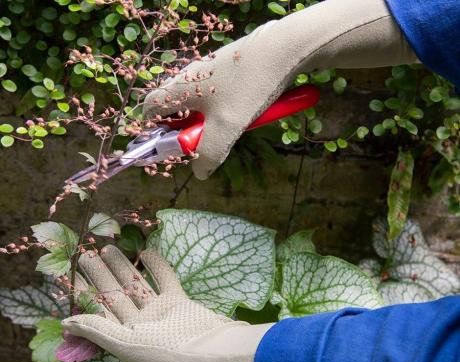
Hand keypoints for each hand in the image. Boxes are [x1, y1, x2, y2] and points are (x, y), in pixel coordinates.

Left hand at [62, 245, 271, 361]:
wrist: (206, 351)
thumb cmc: (162, 353)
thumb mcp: (124, 344)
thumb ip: (97, 330)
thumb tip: (66, 324)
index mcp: (125, 339)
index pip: (101, 312)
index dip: (87, 293)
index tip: (75, 274)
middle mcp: (141, 326)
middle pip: (117, 296)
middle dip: (102, 276)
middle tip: (88, 254)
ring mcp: (161, 313)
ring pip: (138, 285)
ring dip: (125, 267)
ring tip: (109, 248)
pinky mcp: (179, 302)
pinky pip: (165, 280)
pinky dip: (157, 266)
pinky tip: (145, 252)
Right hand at [144, 0, 417, 178]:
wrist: (293, 46)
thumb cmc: (254, 82)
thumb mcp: (229, 126)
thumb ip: (208, 154)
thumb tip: (200, 175)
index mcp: (181, 87)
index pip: (148, 113)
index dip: (150, 136)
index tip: (162, 154)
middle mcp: (194, 78)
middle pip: (174, 114)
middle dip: (185, 136)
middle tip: (202, 149)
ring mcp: (215, 76)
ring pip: (202, 111)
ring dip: (211, 129)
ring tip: (233, 131)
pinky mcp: (236, 75)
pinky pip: (224, 103)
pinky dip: (229, 117)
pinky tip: (248, 117)